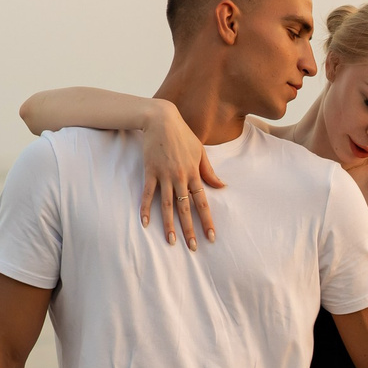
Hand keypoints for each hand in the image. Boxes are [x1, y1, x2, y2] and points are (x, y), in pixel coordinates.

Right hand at [136, 102, 221, 246]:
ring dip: (169, 225)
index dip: (207, 221)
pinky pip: (147, 194)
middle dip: (190, 229)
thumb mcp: (201, 151)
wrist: (161, 119)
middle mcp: (180, 178)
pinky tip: (145, 223)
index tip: (211, 237)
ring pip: (167, 205)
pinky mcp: (150, 172)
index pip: (202, 203)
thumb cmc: (183, 135)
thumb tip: (222, 186)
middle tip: (193, 247)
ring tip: (171, 241)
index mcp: (194, 174)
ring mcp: (164, 176)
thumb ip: (209, 171)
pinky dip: (145, 208)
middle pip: (186, 209)